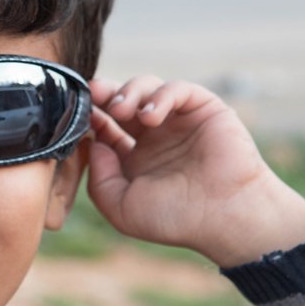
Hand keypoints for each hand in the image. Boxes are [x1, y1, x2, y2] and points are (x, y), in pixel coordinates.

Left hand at [86, 76, 304, 266]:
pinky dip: (161, 95)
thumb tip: (93, 143)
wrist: (225, 217)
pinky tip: (150, 116)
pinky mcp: (204, 108)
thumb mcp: (121, 207)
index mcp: (134, 157)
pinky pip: (178, 88)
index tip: (78, 114)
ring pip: (147, 87)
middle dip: (104, 93)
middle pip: (122, 100)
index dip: (90, 117)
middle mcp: (155, 136)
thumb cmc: (176, 218)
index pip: (105, 126)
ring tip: (121, 111)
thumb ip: (99, 177)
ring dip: (129, 92)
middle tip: (93, 96)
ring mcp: (179, 121)